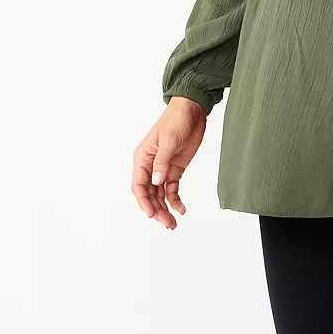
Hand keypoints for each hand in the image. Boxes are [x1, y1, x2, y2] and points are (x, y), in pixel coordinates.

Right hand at [131, 97, 206, 228]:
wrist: (193, 110)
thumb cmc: (176, 120)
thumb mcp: (169, 140)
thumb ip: (162, 162)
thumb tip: (156, 182)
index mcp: (142, 158)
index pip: (139, 185)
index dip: (144, 201)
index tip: (152, 214)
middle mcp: (150, 166)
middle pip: (149, 194)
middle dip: (156, 210)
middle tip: (167, 223)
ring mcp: (163, 168)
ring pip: (160, 194)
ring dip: (165, 208)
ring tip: (173, 223)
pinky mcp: (175, 169)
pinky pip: (172, 188)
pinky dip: (175, 199)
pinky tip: (181, 209)